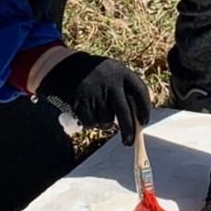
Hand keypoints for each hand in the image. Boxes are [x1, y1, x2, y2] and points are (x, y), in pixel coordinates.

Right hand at [36, 51, 150, 145]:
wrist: (66, 67)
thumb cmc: (97, 75)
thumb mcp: (114, 73)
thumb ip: (127, 89)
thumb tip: (138, 117)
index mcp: (122, 73)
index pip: (140, 92)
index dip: (144, 109)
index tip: (144, 122)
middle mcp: (110, 83)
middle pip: (124, 113)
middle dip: (128, 130)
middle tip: (129, 142)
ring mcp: (95, 93)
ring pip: (107, 121)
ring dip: (105, 123)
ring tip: (98, 110)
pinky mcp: (81, 103)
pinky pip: (91, 123)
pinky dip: (91, 123)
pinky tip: (87, 111)